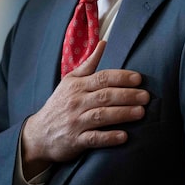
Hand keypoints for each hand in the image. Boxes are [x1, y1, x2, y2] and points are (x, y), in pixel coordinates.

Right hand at [20, 41, 149, 177]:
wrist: (38, 133)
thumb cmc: (59, 104)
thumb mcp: (70, 81)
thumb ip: (88, 64)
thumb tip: (103, 43)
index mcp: (77, 86)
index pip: (101, 78)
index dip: (121, 77)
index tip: (139, 78)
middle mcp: (76, 102)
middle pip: (105, 96)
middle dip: (127, 95)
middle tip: (146, 96)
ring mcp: (75, 121)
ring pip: (102, 115)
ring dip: (123, 114)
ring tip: (141, 112)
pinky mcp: (75, 141)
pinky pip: (94, 139)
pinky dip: (109, 137)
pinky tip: (124, 136)